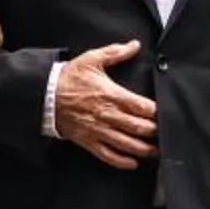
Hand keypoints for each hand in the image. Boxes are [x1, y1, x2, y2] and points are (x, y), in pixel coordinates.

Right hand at [53, 40, 156, 169]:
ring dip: (144, 149)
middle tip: (164, 134)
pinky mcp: (88, 141)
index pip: (141, 107)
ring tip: (155, 151)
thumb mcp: (91, 59)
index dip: (156, 112)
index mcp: (111, 94)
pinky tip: (132, 163)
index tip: (164, 114)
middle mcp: (107, 115)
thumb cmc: (69, 78)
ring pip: (126, 144)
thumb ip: (115, 52)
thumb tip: (135, 45)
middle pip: (138, 127)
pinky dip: (122, 162)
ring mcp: (98, 130)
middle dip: (154, 132)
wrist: (44, 95)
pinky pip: (108, 155)